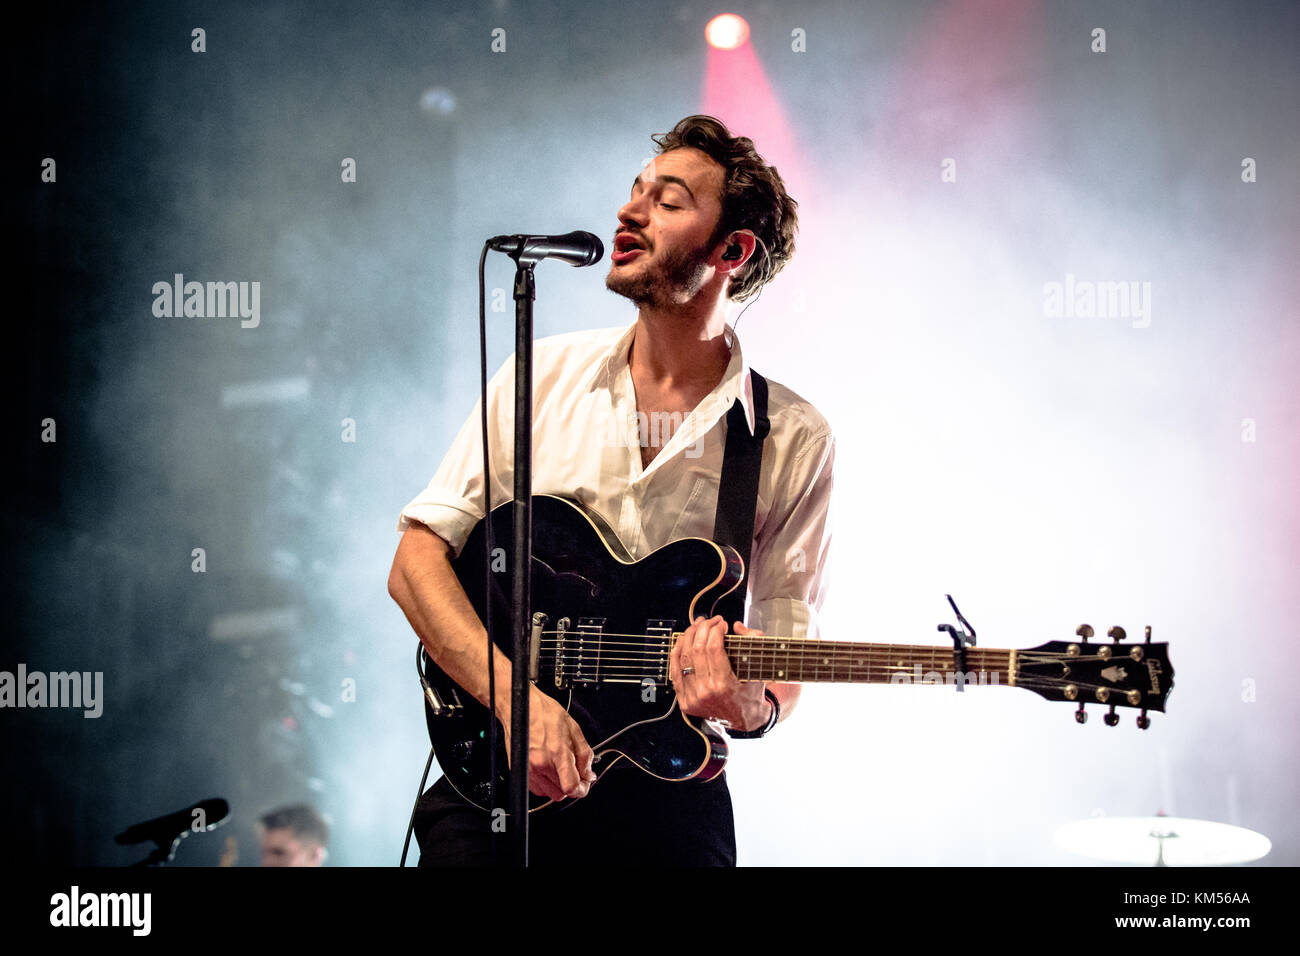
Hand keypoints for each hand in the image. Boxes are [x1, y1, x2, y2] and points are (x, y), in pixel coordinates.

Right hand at [501, 687, 596, 802]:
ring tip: (559, 767)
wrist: (524, 707)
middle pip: (561, 793)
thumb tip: (588, 774)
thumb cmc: (545, 714)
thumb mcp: (574, 730)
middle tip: (574, 772)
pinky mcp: (520, 771)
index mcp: (557, 753)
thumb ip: (585, 756)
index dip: (582, 789)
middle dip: (571, 785)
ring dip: (557, 785)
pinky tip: (549, 768)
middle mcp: (541, 764)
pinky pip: (536, 788)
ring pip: (548, 793)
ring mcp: (528, 769)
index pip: (571, 787)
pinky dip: (545, 783)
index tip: (585, 784)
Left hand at [670, 615, 769, 730]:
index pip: (713, 647)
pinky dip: (677, 653)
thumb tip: (736, 626)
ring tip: (697, 626)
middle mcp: (706, 692)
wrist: (744, 718)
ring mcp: (693, 697)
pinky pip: (675, 671)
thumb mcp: (758, 667)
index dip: (716, 630)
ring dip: (689, 636)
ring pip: (683, 658)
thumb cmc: (750, 693)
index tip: (721, 624)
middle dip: (702, 629)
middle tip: (710, 621)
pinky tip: (683, 641)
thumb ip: (753, 641)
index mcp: (724, 685)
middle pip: (697, 649)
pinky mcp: (685, 700)